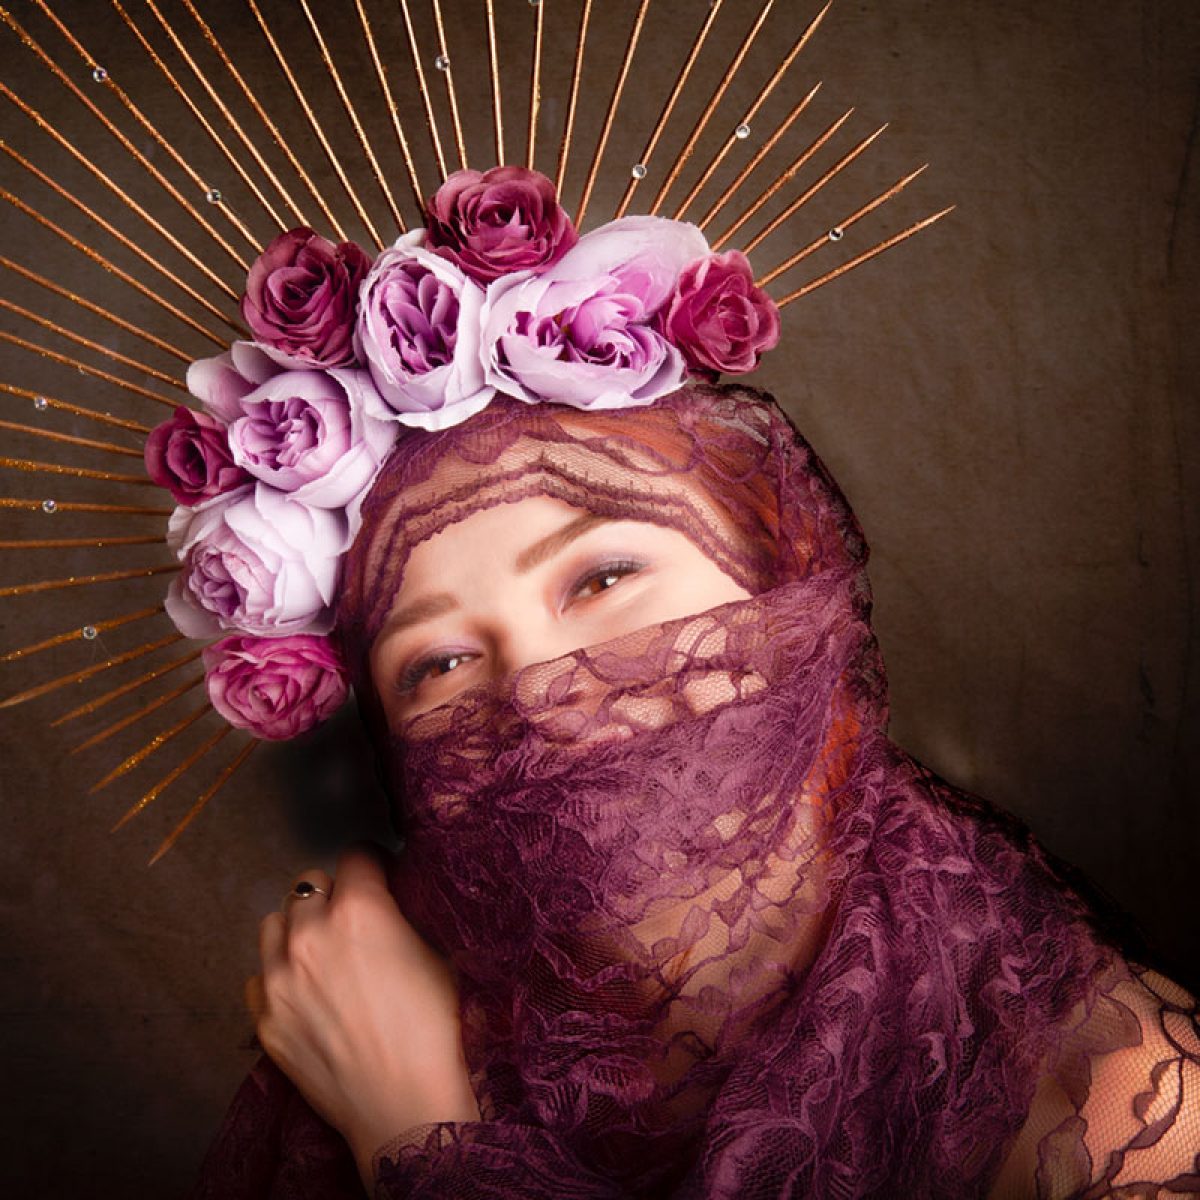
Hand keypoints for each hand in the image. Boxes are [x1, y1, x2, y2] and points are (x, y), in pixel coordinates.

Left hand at [246, 847, 479, 1190]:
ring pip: (274, 923)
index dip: (375, 865)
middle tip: (354, 921)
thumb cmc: (436, 1030)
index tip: (383, 879)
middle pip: (309, 883)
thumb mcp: (439, 954)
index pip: (356, 854)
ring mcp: (279, 978)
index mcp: (360, 910)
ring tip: (322, 952)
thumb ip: (406, 915)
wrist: (405, 1106)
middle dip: (333, 895)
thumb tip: (394, 896)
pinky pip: (258, 976)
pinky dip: (278, 976)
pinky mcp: (264, 1019)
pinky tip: (305, 993)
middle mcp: (310, 934)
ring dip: (298, 929)